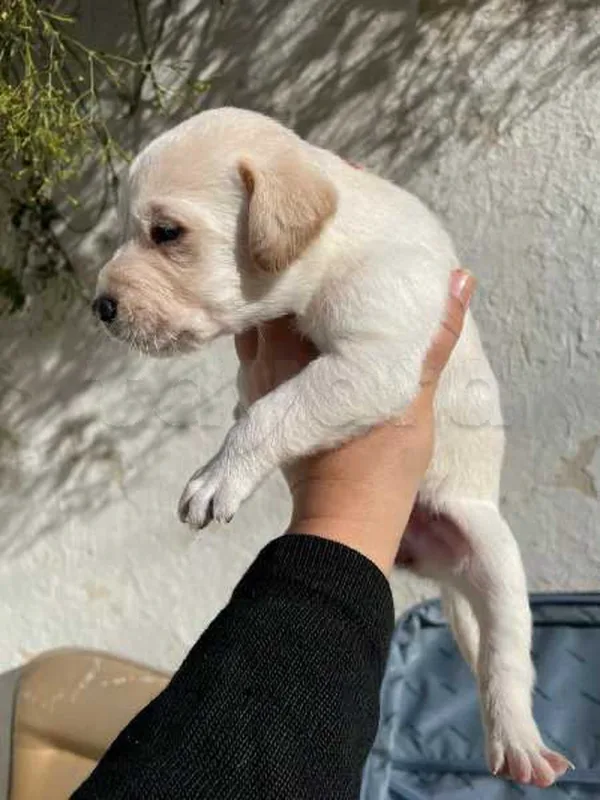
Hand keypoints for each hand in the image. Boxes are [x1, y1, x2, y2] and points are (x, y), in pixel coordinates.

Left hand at [234, 269, 474, 575]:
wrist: (344, 520)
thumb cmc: (380, 462)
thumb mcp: (413, 393)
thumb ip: (432, 338)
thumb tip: (460, 278)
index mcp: (294, 348)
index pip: (285, 284)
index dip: (307, 264)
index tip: (332, 255)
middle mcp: (263, 362)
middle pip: (267, 308)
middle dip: (290, 292)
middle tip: (324, 278)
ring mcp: (255, 387)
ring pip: (257, 337)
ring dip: (278, 323)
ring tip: (313, 311)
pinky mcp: (257, 413)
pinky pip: (256, 366)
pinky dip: (273, 352)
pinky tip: (301, 355)